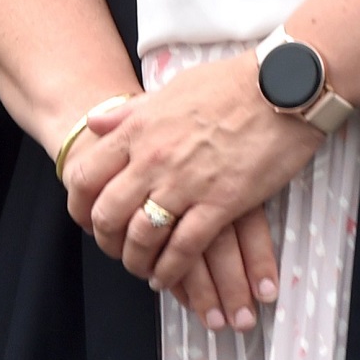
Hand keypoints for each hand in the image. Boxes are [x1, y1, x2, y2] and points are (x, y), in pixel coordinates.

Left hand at [75, 55, 318, 295]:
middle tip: (115, 249)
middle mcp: (153, 158)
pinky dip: (171, 271)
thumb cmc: (229, 83)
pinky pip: (183, 249)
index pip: (86, 174)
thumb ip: (131, 112)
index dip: (79, 204)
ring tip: (143, 268)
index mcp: (139, 128)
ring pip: (141, 237)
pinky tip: (168, 277)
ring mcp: (185, 183)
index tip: (86, 218)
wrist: (280, 87)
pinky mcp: (219, 203)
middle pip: (108, 214)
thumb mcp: (171, 89)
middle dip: (106, 240)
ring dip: (137, 261)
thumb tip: (95, 122)